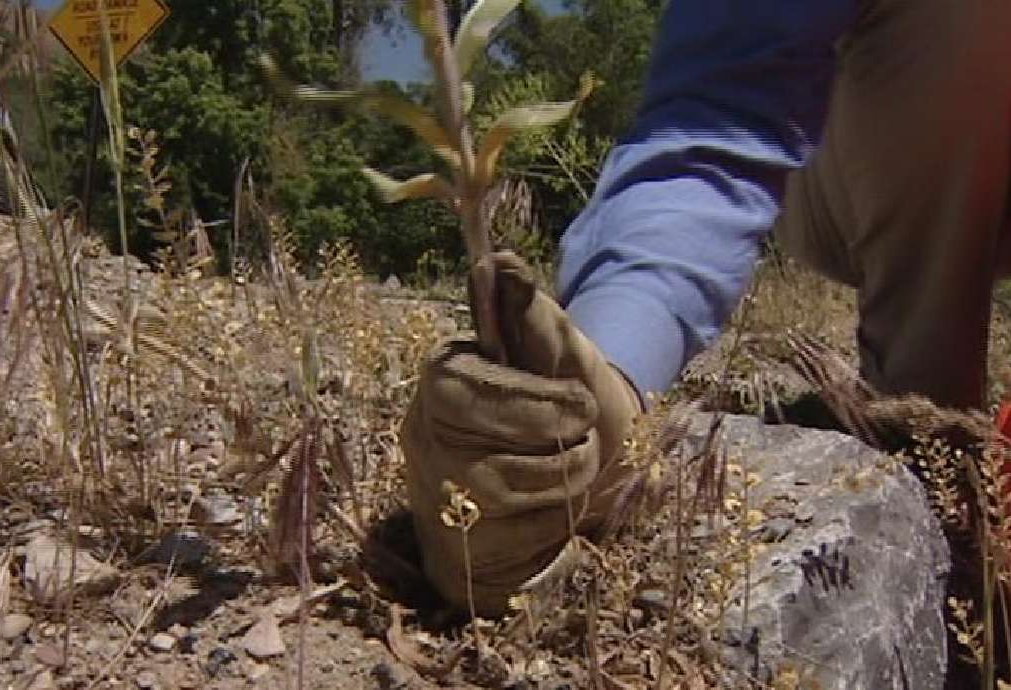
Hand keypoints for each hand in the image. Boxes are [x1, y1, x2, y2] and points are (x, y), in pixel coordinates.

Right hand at [400, 252, 643, 615]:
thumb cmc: (559, 400)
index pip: (466, 392)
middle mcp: (423, 435)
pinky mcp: (456, 542)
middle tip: (587, 432)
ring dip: (564, 480)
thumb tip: (501, 261)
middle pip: (487, 456)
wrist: (565, 467)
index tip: (583, 405)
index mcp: (443, 376)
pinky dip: (554, 518)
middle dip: (557, 447)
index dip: (536, 404)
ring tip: (577, 460)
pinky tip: (553, 498)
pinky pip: (516, 538)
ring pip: (503, 498)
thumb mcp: (556, 353)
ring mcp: (436, 494)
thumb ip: (531, 313)